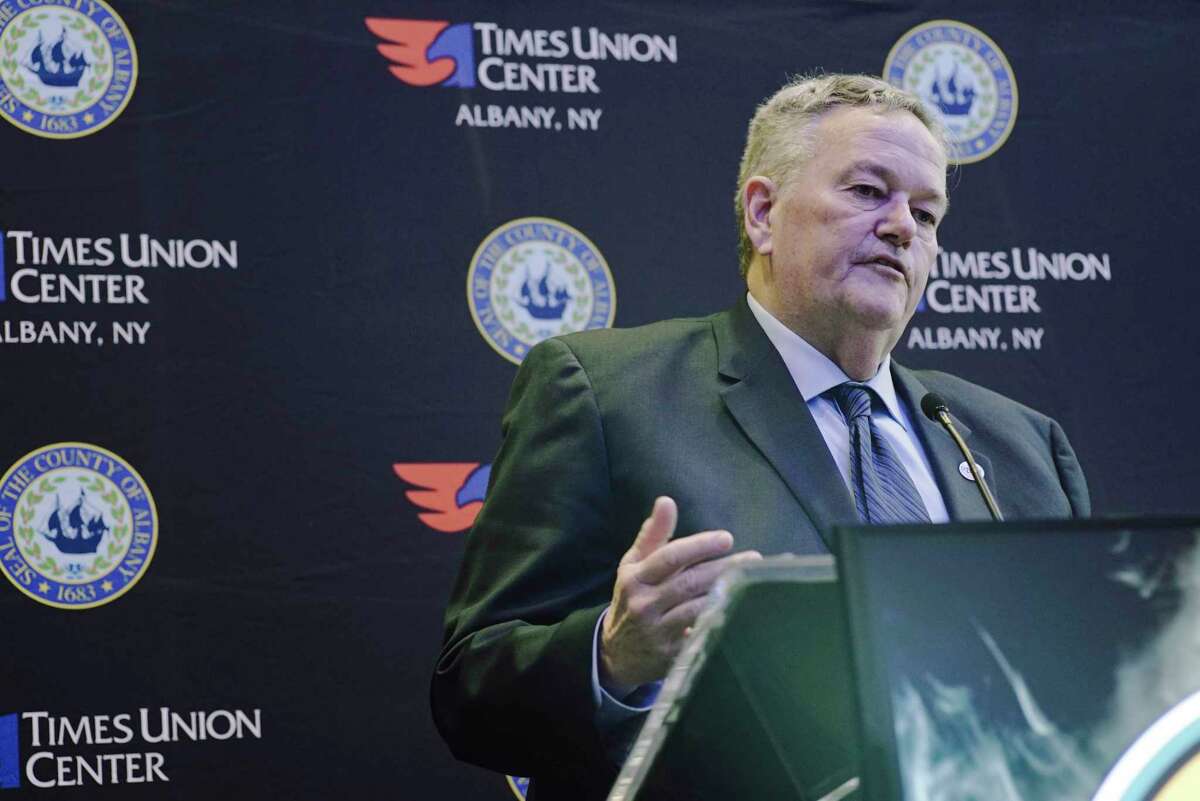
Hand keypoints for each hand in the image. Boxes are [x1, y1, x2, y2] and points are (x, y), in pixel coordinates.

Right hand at [599, 496, 761, 695]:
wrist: (616, 653)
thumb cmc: (631, 599)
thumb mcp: (632, 566)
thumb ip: (652, 535)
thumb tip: (666, 501)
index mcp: (635, 578)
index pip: (669, 557)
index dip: (699, 546)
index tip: (726, 538)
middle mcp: (644, 604)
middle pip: (689, 583)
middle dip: (723, 569)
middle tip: (753, 558)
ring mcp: (657, 632)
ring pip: (697, 608)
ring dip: (726, 593)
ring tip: (752, 581)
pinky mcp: (671, 655)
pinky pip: (700, 635)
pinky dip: (720, 621)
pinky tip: (741, 611)